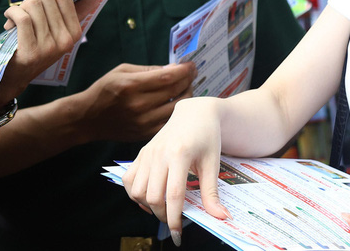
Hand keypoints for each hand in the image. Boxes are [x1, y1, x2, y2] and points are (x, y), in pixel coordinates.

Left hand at [0, 0, 81, 105]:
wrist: (17, 76)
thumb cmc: (37, 48)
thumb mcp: (58, 34)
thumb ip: (74, 15)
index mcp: (75, 33)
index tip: (39, 4)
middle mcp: (65, 40)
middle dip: (31, 0)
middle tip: (24, 12)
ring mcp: (49, 47)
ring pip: (33, 5)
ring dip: (19, 8)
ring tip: (15, 19)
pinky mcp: (31, 51)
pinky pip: (22, 18)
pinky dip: (12, 14)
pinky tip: (9, 20)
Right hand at [79, 63, 195, 143]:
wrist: (89, 118)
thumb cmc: (105, 90)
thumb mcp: (122, 71)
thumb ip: (148, 70)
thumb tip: (173, 69)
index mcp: (131, 86)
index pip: (168, 77)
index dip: (184, 70)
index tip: (191, 65)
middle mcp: (139, 105)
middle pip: (176, 92)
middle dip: (188, 80)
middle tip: (191, 74)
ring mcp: (143, 123)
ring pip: (177, 109)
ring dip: (187, 96)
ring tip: (187, 87)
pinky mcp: (146, 134)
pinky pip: (170, 122)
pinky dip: (178, 112)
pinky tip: (178, 103)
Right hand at [122, 96, 224, 246]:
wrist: (194, 114)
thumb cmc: (207, 137)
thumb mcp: (213, 164)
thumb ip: (212, 192)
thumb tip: (221, 217)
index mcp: (179, 155)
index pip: (173, 195)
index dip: (175, 218)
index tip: (178, 234)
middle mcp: (159, 154)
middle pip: (153, 196)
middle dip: (163, 216)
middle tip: (174, 220)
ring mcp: (147, 153)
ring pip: (137, 191)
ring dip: (148, 206)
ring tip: (163, 208)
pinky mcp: (140, 154)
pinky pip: (128, 180)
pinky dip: (135, 194)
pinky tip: (149, 196)